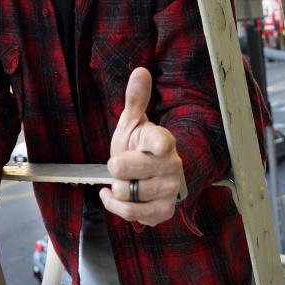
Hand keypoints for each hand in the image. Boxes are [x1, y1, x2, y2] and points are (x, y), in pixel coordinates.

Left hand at [99, 67, 183, 226]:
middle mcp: (170, 166)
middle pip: (125, 168)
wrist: (146, 176)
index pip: (162, 142)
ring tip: (126, 181)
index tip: (160, 147)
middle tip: (121, 163)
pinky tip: (114, 196)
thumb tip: (140, 71)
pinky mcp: (163, 212)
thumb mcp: (132, 123)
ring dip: (117, 188)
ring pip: (125, 192)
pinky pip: (130, 213)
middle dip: (115, 167)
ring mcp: (169, 190)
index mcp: (162, 141)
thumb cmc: (138, 147)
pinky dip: (115, 205)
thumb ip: (135, 99)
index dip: (159, 145)